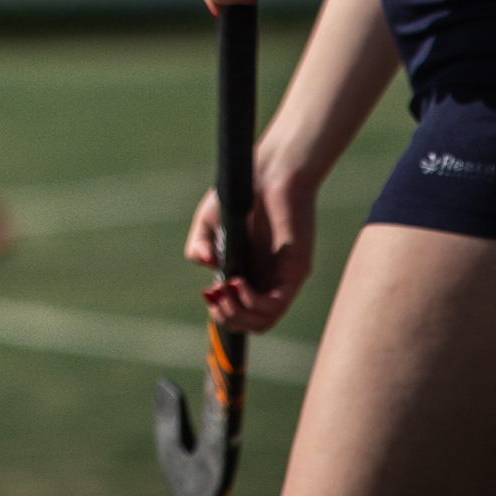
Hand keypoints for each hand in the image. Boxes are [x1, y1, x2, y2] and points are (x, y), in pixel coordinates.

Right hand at [183, 162, 316, 332]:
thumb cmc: (242, 194)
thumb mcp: (209, 222)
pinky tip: (238, 283)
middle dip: (228, 318)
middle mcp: (267, 281)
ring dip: (239, 314)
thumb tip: (203, 263)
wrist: (268, 172)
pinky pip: (276, 304)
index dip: (223, 315)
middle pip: (251, 323)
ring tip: (224, 291)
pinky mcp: (296, 272)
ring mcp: (282, 279)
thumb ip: (200, 244)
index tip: (208, 296)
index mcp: (249, 274)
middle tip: (213, 297)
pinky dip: (254, 302)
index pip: (240, 313)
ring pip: (264, 321)